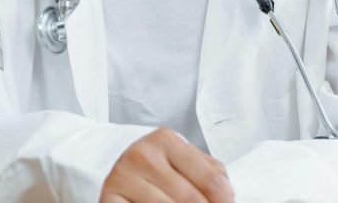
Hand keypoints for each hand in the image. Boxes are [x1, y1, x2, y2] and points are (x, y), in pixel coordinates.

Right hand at [100, 128, 234, 202]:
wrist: (115, 166)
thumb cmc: (158, 167)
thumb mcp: (184, 160)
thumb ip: (210, 173)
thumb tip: (228, 198)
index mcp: (166, 140)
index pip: (212, 181)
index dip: (225, 202)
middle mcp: (142, 155)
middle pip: (192, 201)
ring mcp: (122, 178)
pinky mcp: (109, 198)